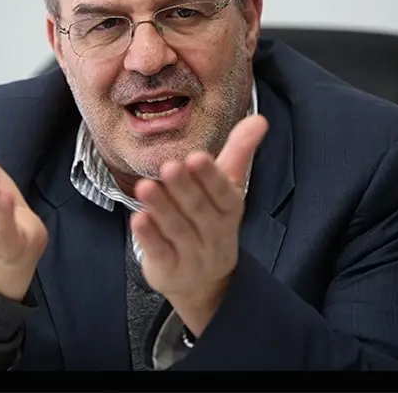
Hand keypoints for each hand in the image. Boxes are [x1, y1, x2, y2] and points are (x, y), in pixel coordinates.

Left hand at [131, 114, 268, 335]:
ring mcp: (193, 255)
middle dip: (184, 188)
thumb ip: (239, 152)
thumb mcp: (227, 187)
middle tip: (169, 166)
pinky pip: (160, 252)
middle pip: (198, 210)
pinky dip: (149, 237)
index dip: (210, 177)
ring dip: (162, 208)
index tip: (196, 157)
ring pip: (177, 230)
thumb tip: (259, 119)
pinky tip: (138, 219)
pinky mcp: (170, 269)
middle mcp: (214, 234)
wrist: (203, 279)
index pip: (223, 194)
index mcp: (230, 210)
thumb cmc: (211, 219)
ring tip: (145, 187)